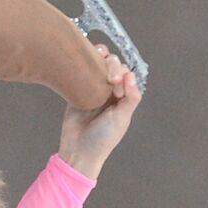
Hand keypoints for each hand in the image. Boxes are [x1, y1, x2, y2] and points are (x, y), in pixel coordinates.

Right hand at [58, 46, 142, 179]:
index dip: (123, 74)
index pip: (126, 74)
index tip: (117, 88)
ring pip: (97, 66)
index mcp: (122, 97)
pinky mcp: (76, 92)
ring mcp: (92, 90)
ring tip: (98, 55)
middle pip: (112, 66)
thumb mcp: (122, 119)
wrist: (78, 151)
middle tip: (110, 80)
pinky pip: (80, 73)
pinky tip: (83, 60)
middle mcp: (108, 92)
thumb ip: (131, 98)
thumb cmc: (103, 139)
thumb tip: (131, 75)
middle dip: (112, 66)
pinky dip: (82, 64)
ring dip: (99, 58)